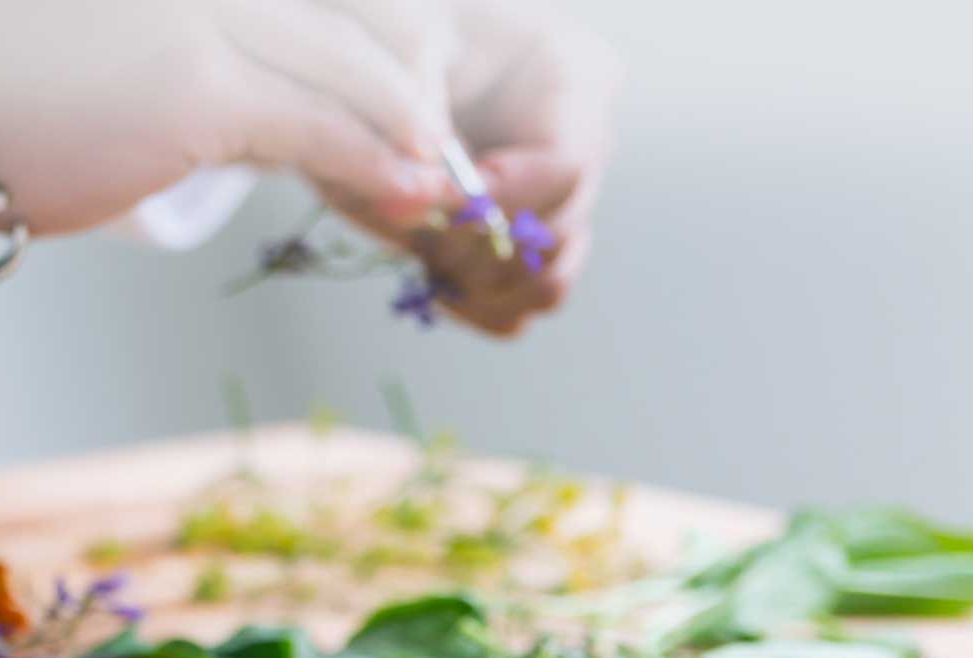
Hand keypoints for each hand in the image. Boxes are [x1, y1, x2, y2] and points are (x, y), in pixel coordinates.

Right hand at [0, 0, 458, 235]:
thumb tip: (287, 112)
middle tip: (437, 135)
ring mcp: (208, 13)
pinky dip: (379, 160)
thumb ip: (208, 54)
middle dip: (417, 77)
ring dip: (411, 127)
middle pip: (366, 12)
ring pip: (356, 67)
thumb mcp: (122, 42)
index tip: (415, 88)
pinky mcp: (195, 85)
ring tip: (440, 173)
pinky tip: (410, 188)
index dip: (391, 35)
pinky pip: (320, 124)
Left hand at [322, 0, 620, 335]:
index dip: (496, 200)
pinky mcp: (529, 245)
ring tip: (417, 240)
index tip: (425, 202)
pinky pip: (519, 307)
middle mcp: (586, 145)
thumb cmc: (405, 34)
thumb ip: (415, 103)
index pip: (565, 169)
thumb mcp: (409, 40)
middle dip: (470, 243)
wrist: (386, 61)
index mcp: (575, 80)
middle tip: (407, 218)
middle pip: (555, 236)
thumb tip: (419, 193)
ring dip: (470, 279)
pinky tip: (428, 271)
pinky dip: (471, 305)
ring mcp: (564, 201)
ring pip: (544, 284)